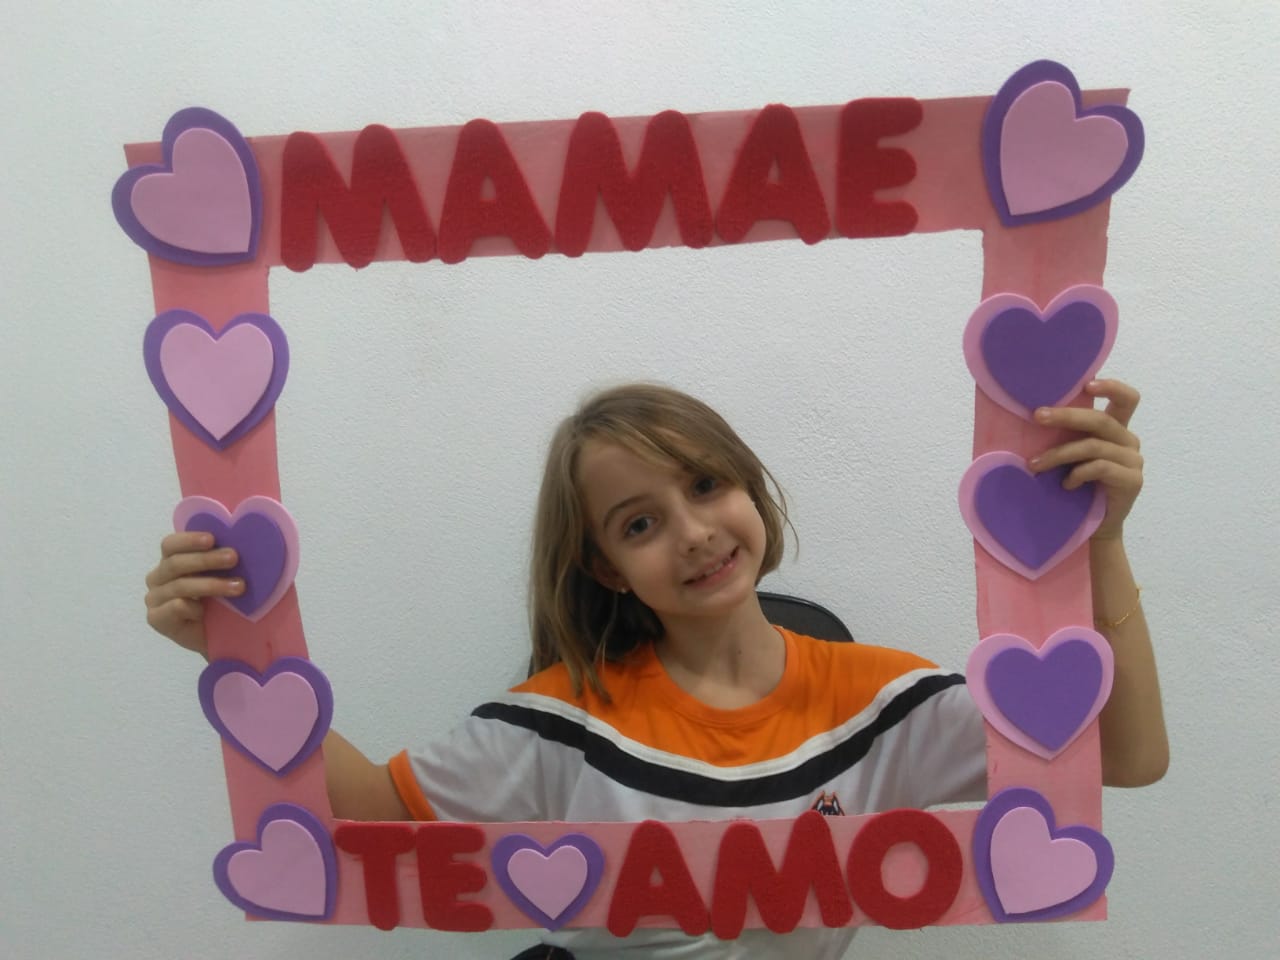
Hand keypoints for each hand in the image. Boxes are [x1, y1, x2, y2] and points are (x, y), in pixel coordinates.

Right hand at [144, 531, 244, 658]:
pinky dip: (194, 607)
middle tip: (233, 557)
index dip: (189, 540)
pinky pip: (175, 607)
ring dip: (212, 585)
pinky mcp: (156, 618)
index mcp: (170, 561)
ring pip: (180, 586)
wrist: (218, 637)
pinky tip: (205, 612)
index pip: (171, 545)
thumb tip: (239, 541)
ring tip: (239, 586)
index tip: (212, 539)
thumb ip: (221, 560)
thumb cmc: (219, 601)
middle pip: (175, 563)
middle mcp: (158, 577)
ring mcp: (155, 598)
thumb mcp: (222, 576)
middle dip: (206, 560)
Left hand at [1029, 379, 1142, 541]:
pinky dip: (1078, 473)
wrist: (1094, 527)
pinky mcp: (1132, 481)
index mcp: (1116, 429)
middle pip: (1101, 420)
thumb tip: (1034, 415)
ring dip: (1059, 454)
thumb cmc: (1077, 487)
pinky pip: (1100, 468)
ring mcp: (1133, 461)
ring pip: (1093, 446)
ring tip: (1035, 465)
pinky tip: (1066, 484)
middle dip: (1066, 416)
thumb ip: (1067, 436)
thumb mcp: (1071, 456)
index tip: (1087, 384)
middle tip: (1038, 416)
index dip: (1112, 387)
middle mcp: (1128, 441)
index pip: (1127, 399)